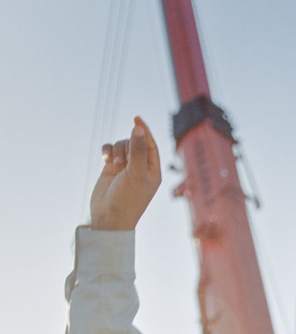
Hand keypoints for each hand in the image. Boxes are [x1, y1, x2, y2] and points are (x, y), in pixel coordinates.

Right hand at [91, 115, 160, 229]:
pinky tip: (105, 158)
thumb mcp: (135, 173)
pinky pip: (109, 150)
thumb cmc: (128, 199)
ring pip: (121, 145)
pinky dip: (107, 150)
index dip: (144, 131)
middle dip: (126, 145)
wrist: (109, 217)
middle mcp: (140, 168)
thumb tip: (139, 128)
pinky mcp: (111, 169)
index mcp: (153, 171)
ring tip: (114, 162)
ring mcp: (125, 168)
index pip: (151, 145)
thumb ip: (137, 150)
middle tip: (122, 161)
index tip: (136, 117)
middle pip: (134, 142)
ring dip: (116, 149)